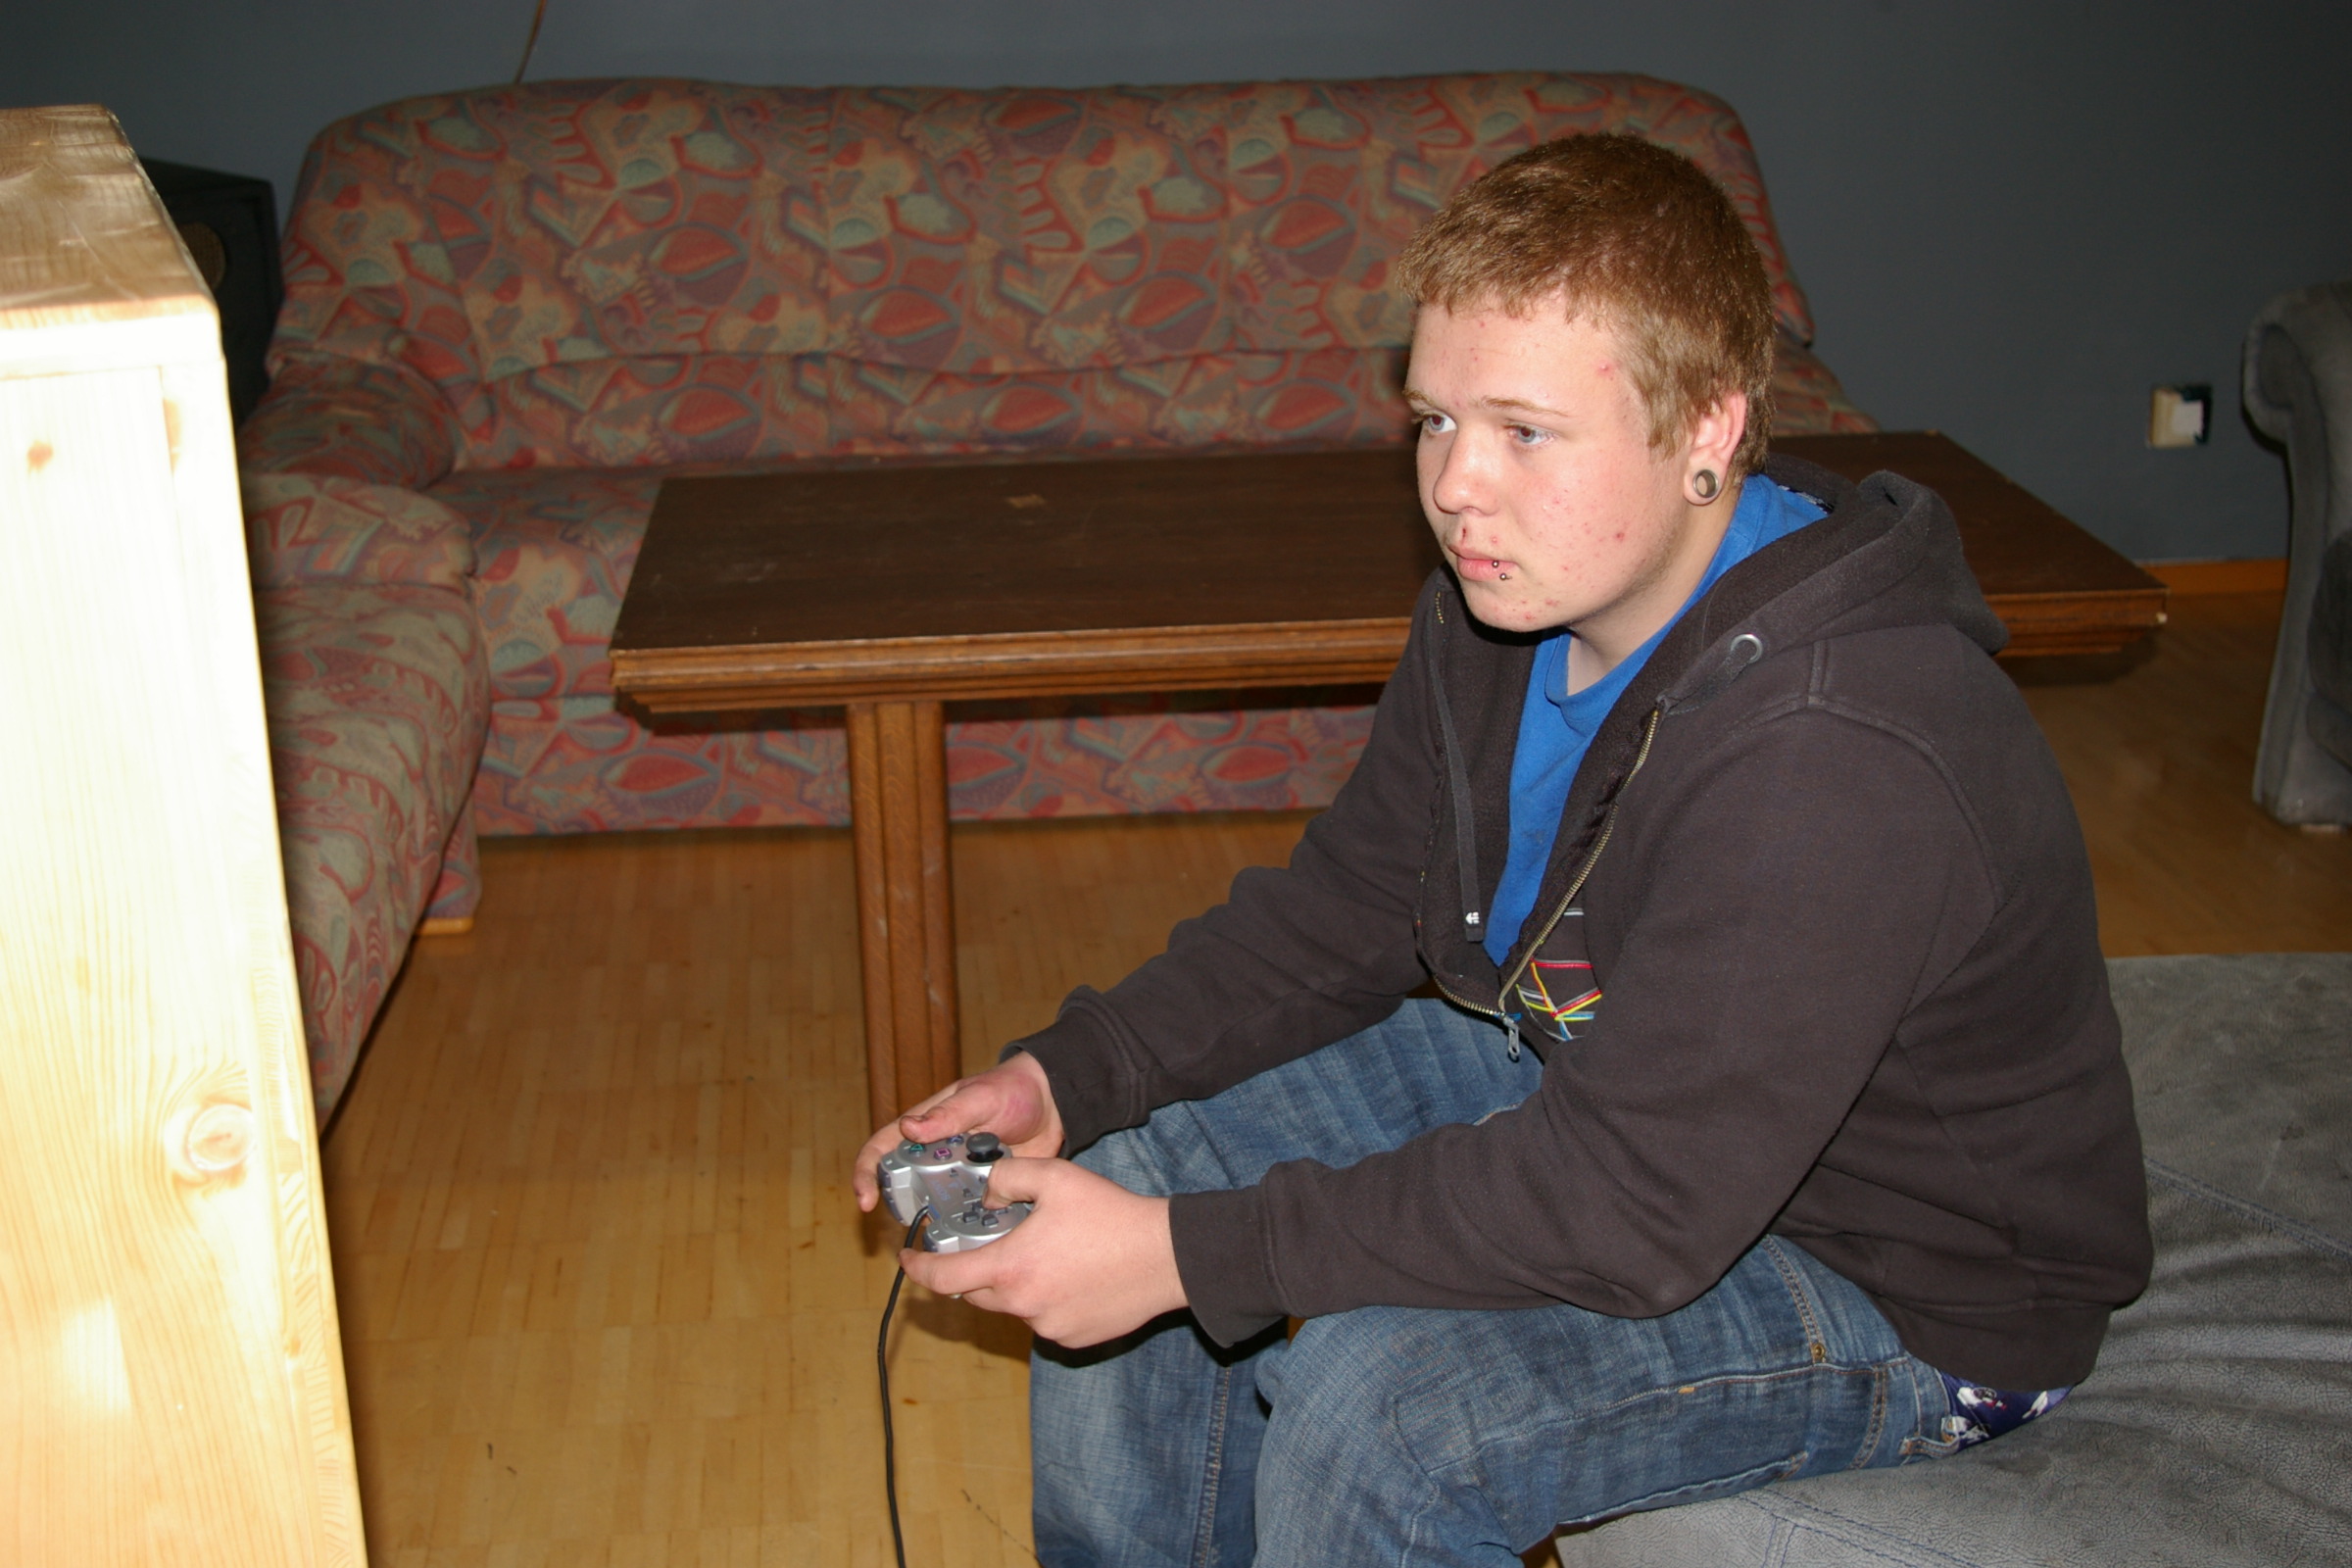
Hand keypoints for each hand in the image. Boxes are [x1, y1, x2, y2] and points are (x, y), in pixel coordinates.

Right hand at [852, 1050, 1065, 1213]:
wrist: (1054, 1104)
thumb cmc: (1012, 1089)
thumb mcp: (980, 1098)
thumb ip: (948, 1114)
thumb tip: (907, 1127)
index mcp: (926, 1127)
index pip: (882, 1149)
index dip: (866, 1173)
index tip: (866, 1200)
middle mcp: (936, 1154)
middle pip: (904, 1185)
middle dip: (902, 1206)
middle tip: (915, 1223)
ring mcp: (960, 1175)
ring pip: (936, 1204)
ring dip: (938, 1220)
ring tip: (949, 1234)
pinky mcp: (984, 1191)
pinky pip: (969, 1212)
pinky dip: (970, 1224)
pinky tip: (979, 1236)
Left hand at [899, 1158, 1186, 1346]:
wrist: (1167, 1257)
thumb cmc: (1111, 1214)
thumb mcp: (1055, 1177)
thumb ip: (1009, 1176)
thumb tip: (987, 1190)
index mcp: (1010, 1267)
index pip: (944, 1277)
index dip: (918, 1267)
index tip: (909, 1258)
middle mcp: (1022, 1306)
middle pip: (976, 1293)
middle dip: (972, 1271)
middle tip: (988, 1245)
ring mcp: (1048, 1327)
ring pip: (1013, 1306)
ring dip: (1015, 1284)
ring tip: (1047, 1253)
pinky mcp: (1072, 1339)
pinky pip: (1043, 1318)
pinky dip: (1045, 1299)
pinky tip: (1072, 1275)